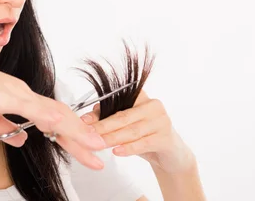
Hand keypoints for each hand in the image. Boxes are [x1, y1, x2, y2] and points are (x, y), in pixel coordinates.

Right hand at [0, 49, 107, 169]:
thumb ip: (3, 127)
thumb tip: (22, 139)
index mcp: (18, 97)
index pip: (51, 118)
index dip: (70, 134)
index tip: (84, 148)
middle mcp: (23, 93)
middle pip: (60, 117)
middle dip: (81, 138)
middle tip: (100, 155)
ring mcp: (18, 93)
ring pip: (55, 114)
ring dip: (77, 133)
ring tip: (96, 148)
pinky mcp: (8, 95)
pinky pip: (36, 110)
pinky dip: (54, 121)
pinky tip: (68, 130)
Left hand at [80, 89, 196, 173]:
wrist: (171, 156)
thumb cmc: (145, 136)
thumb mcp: (126, 126)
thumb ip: (109, 118)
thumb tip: (87, 118)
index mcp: (142, 97)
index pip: (118, 101)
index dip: (99, 110)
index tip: (83, 120)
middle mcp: (154, 105)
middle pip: (123, 116)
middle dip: (103, 126)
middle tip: (87, 134)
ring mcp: (162, 121)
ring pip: (132, 130)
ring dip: (113, 138)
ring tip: (99, 144)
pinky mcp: (166, 138)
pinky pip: (144, 143)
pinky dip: (129, 148)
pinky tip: (117, 151)